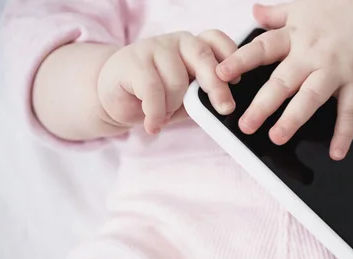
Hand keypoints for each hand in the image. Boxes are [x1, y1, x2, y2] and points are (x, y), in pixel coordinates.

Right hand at [97, 30, 237, 134]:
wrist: (115, 97)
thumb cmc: (157, 97)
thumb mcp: (186, 98)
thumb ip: (203, 96)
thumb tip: (225, 107)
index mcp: (196, 46)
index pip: (216, 40)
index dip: (230, 56)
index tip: (237, 80)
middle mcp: (178, 42)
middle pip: (203, 57)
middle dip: (217, 86)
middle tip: (225, 108)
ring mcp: (154, 47)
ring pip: (177, 81)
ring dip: (172, 107)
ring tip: (162, 115)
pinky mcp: (132, 60)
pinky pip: (152, 90)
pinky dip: (155, 113)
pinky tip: (152, 125)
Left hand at [217, 0, 352, 159]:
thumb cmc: (338, 9)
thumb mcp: (303, 7)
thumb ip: (276, 14)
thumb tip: (253, 12)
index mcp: (295, 36)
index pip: (263, 48)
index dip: (240, 61)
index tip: (220, 74)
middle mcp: (313, 53)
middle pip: (284, 80)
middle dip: (263, 103)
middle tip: (245, 124)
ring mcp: (336, 69)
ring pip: (312, 96)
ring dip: (294, 118)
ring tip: (277, 137)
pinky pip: (350, 110)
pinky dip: (345, 133)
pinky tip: (336, 153)